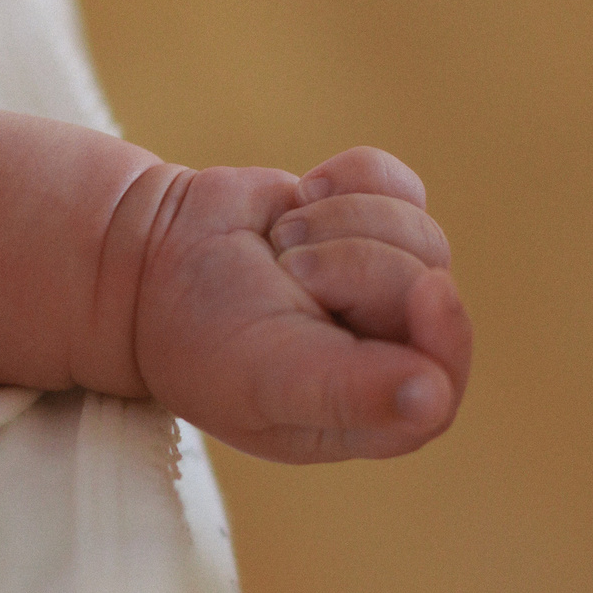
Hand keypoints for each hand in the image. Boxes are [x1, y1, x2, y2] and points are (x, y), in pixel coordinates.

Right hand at [133, 147, 469, 462]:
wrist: (147, 262)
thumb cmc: (199, 339)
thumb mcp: (267, 378)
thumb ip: (351, 394)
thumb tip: (434, 397)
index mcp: (368, 413)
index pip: (442, 382)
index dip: (444, 334)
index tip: (426, 289)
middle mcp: (389, 352)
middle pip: (427, 284)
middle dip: (348, 263)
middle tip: (283, 279)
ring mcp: (386, 285)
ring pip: (420, 231)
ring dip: (338, 221)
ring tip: (281, 247)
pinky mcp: (373, 224)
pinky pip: (400, 184)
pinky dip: (348, 179)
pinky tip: (301, 201)